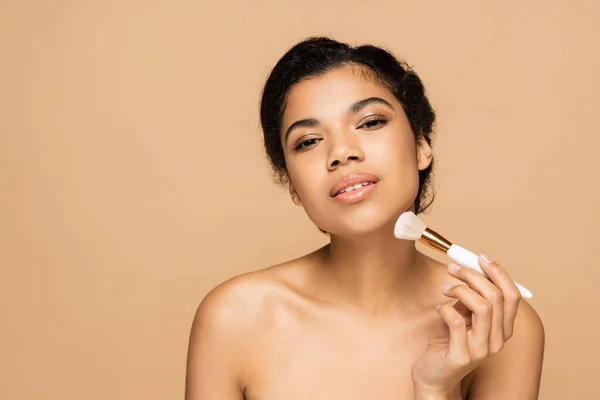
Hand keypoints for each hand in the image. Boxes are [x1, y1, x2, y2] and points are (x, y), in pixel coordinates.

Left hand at [411, 255, 521, 395]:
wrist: (433, 375)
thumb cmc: (447, 342)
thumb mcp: (463, 316)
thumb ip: (471, 298)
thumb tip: (471, 269)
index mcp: (503, 328)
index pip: (512, 295)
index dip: (498, 273)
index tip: (481, 258)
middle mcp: (498, 340)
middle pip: (496, 297)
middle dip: (473, 275)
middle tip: (453, 269)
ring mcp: (481, 350)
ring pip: (482, 307)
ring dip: (460, 289)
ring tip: (444, 289)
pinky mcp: (462, 356)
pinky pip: (456, 321)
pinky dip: (445, 308)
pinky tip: (438, 309)